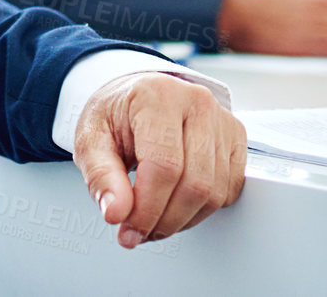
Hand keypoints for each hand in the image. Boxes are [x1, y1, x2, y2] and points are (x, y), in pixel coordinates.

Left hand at [73, 72, 244, 248]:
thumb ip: (100, 175)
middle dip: (165, 220)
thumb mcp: (90, 139)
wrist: (136, 96)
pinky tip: (176, 206)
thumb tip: (116, 211)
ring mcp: (221, 119)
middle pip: (194, 183)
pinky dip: (203, 209)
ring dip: (183, 219)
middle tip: (139, 231)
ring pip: (215, 192)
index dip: (147, 209)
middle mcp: (196, 102)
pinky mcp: (235, 137)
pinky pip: (229, 189)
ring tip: (154, 220)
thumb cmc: (115, 114)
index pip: (164, 167)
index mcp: (157, 96)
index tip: (129, 229)